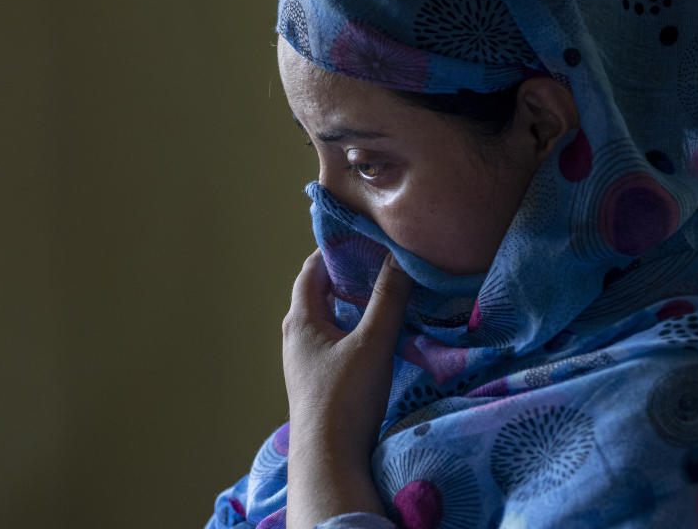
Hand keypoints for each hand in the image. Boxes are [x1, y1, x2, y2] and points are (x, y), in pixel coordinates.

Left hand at [282, 248, 412, 528]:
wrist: (329, 459)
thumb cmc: (345, 396)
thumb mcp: (373, 342)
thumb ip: (389, 298)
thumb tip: (401, 255)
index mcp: (301, 321)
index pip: (311, 271)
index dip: (334, 250)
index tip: (362, 239)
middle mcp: (296, 338)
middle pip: (317, 295)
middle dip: (344, 277)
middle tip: (377, 265)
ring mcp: (304, 363)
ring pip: (326, 321)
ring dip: (349, 306)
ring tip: (380, 297)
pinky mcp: (317, 383)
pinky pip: (332, 343)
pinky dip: (351, 331)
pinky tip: (375, 339)